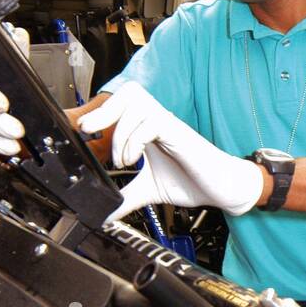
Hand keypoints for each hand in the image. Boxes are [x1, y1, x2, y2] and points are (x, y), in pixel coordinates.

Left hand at [78, 81, 263, 222]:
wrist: (222, 190)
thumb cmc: (192, 182)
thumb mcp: (149, 190)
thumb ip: (126, 198)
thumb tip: (105, 213)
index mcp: (148, 129)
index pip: (121, 105)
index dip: (100, 112)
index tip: (84, 131)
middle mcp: (158, 122)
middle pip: (128, 93)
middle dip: (104, 110)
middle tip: (89, 131)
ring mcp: (169, 125)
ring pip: (136, 105)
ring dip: (120, 133)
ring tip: (122, 160)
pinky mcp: (179, 133)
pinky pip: (151, 123)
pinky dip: (135, 141)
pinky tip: (134, 160)